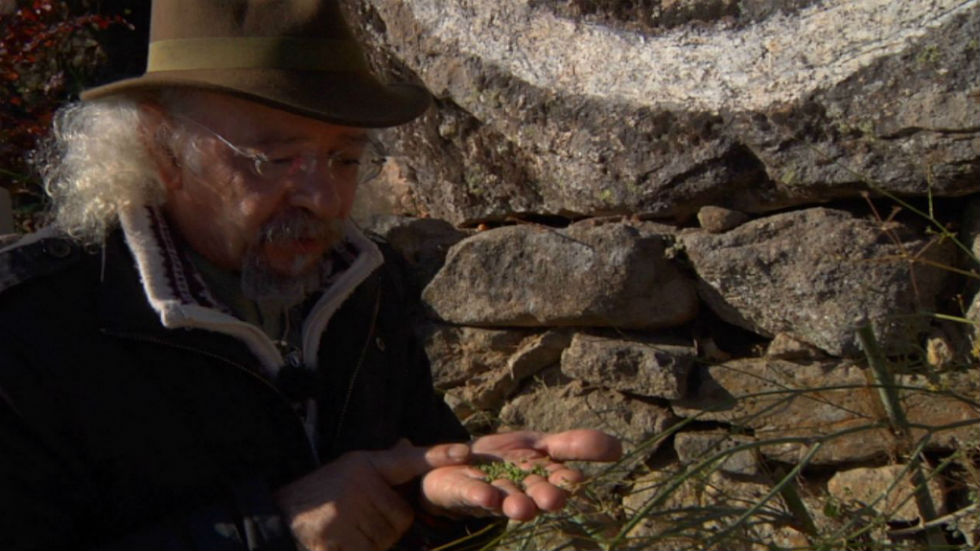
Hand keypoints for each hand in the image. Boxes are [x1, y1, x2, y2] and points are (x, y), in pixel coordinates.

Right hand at [275, 439, 469, 549]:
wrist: (276, 521)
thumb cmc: (317, 496)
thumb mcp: (347, 470)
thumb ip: (381, 464)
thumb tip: (407, 444)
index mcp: (363, 465)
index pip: (407, 460)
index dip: (437, 455)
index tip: (465, 450)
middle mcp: (358, 484)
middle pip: (401, 518)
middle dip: (385, 526)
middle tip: (354, 519)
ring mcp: (346, 513)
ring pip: (386, 540)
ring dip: (370, 543)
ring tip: (343, 531)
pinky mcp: (335, 541)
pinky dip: (357, 549)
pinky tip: (338, 543)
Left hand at [419, 429, 621, 520]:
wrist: (453, 466)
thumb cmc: (503, 458)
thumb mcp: (539, 444)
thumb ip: (575, 445)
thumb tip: (621, 448)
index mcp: (540, 478)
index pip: (557, 478)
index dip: (564, 479)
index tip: (575, 480)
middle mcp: (519, 490)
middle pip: (533, 494)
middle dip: (543, 497)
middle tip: (552, 500)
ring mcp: (491, 493)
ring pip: (505, 499)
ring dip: (514, 504)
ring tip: (520, 508)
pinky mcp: (463, 492)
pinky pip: (471, 495)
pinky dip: (478, 496)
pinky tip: (485, 496)